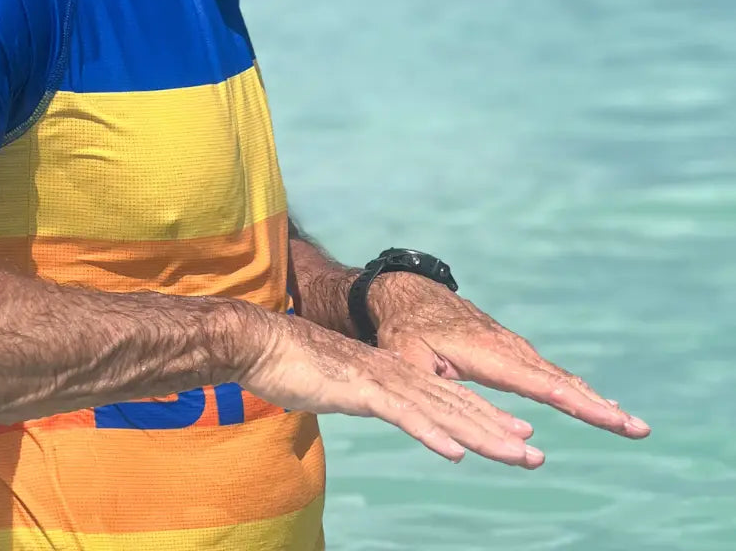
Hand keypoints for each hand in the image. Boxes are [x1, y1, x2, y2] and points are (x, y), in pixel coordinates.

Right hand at [238, 310, 544, 467]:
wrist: (260, 341)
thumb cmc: (291, 365)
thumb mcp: (338, 386)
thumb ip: (361, 395)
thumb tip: (371, 404)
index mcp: (390, 374)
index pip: (447, 400)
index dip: (485, 418)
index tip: (519, 436)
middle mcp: (393, 374)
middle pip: (454, 406)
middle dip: (497, 430)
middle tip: (534, 453)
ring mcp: (379, 380)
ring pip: (440, 411)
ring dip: (481, 435)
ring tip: (516, 453)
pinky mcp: (360, 390)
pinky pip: (402, 415)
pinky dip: (431, 433)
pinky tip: (456, 452)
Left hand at [368, 273, 650, 439]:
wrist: (407, 292)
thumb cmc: (404, 329)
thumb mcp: (407, 358)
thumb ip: (429, 388)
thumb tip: (447, 424)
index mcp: (487, 353)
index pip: (540, 383)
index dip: (575, 403)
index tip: (610, 417)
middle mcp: (507, 347)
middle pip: (560, 381)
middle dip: (598, 407)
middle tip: (638, 429)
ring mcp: (512, 346)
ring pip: (558, 376)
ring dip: (593, 400)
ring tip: (628, 424)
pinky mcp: (510, 349)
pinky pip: (548, 372)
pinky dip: (575, 389)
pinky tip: (594, 403)